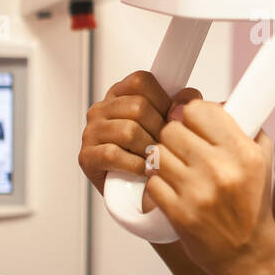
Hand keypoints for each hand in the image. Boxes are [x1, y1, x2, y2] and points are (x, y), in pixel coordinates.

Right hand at [77, 69, 199, 198]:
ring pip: (128, 131)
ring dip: (148, 148)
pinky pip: (114, 154)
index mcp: (119, 94)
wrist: (134, 193)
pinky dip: (135, 164)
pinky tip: (144, 169)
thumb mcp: (168, 123)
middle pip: (138, 107)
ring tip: (155, 158)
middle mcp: (101, 109)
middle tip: (165, 145)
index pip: (141, 81)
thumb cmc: (150, 154)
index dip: (162, 100)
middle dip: (159, 129)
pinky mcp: (87, 156)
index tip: (169, 118)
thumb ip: (181, 105)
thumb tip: (187, 98)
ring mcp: (91, 132)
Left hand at [142, 96, 274, 274]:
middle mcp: (221, 170)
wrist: (248, 252)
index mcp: (242, 152)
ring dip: (163, 160)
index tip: (191, 123)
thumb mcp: (261, 159)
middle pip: (172, 130)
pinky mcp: (179, 214)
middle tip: (181, 149)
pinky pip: (152, 182)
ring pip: (158, 154)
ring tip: (176, 169)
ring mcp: (198, 193)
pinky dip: (158, 184)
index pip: (198, 110)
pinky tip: (172, 189)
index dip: (190, 114)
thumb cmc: (252, 202)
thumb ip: (242, 125)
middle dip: (173, 137)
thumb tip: (209, 102)